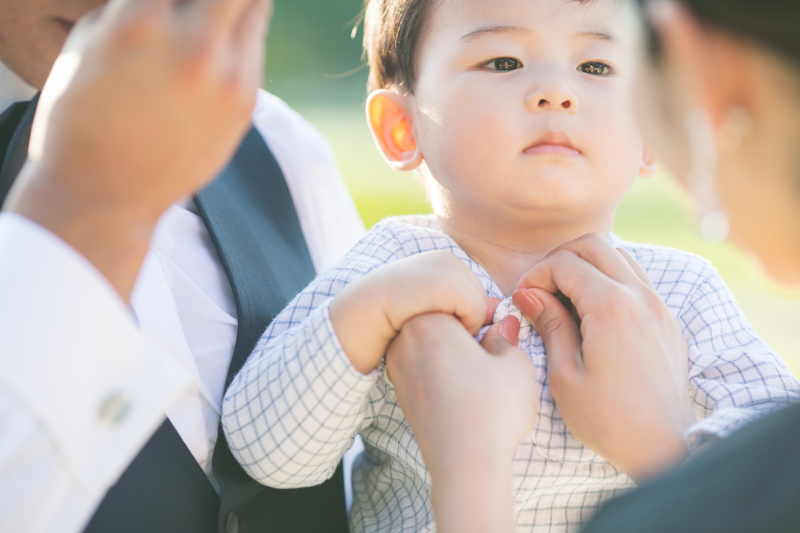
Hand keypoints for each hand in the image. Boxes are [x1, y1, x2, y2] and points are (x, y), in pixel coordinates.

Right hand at [6, 0, 269, 300]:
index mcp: (140, 22)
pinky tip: (217, 53)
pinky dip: (241, 42)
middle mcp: (194, 46)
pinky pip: (255, 52)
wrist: (106, 195)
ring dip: (237, 6)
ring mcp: (228, 78)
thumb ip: (134, 3)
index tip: (176, 2)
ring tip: (214, 18)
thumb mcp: (89, 41)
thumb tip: (170, 0)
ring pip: (256, 7)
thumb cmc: (81, 116)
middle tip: (207, 3)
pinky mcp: (246, 105)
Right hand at [330, 250, 497, 373]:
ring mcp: (445, 267)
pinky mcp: (443, 281)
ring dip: (462, 326)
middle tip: (432, 326)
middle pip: (483, 301)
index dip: (462, 318)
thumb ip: (460, 307)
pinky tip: (431, 325)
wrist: (356, 317)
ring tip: (429, 326)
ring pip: (481, 307)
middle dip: (465, 322)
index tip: (436, 324)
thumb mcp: (428, 310)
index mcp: (445, 263)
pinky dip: (460, 326)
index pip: (478, 297)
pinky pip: (474, 311)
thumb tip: (499, 310)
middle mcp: (448, 259)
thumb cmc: (389, 321)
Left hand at [385, 313, 536, 532]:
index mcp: (427, 319)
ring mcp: (397, 369)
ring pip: (433, 346)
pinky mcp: (401, 395)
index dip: (488, 311)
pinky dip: (446, 373)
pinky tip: (468, 391)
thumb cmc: (492, 409)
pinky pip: (426, 369)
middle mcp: (404, 340)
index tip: (504, 324)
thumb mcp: (515, 363)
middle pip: (443, 321)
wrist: (466, 465)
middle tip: (497, 346)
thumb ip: (506, 336)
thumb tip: (502, 325)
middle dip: (469, 330)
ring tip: (483, 372)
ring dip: (457, 352)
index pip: (460, 300)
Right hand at [513, 233, 696, 482]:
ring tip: (565, 301)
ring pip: (617, 255)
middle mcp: (640, 297)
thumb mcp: (565, 376)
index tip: (523, 299)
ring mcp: (658, 306)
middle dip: (559, 260)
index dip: (536, 275)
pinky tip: (592, 311)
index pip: (565, 263)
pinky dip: (609, 279)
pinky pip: (635, 277)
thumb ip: (550, 325)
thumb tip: (528, 293)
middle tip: (541, 291)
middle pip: (593, 245)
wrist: (665, 448)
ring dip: (586, 266)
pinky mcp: (666, 319)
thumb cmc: (610, 420)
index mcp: (612, 309)